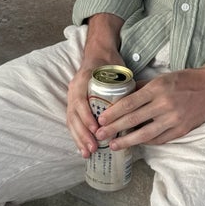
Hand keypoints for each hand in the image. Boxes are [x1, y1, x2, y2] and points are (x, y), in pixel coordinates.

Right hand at [66, 12, 123, 157]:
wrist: (99, 53)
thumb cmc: (110, 62)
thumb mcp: (116, 69)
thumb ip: (121, 84)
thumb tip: (133, 106)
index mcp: (83, 79)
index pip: (80, 100)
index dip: (86, 116)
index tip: (96, 129)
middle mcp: (74, 88)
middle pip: (73, 114)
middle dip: (82, 133)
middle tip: (93, 147)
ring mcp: (72, 96)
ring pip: (71, 121)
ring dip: (78, 138)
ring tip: (88, 153)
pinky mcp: (74, 104)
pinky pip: (72, 122)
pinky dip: (77, 136)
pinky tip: (83, 149)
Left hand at [95, 67, 204, 148]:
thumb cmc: (185, 79)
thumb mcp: (162, 77)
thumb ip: (143, 88)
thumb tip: (123, 96)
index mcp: (157, 88)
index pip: (129, 103)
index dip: (113, 113)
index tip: (101, 119)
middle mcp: (164, 104)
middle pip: (133, 120)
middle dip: (114, 128)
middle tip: (100, 135)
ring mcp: (174, 119)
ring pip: (145, 134)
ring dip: (127, 141)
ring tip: (114, 145)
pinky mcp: (182, 130)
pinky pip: (159, 139)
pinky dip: (146, 142)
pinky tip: (135, 144)